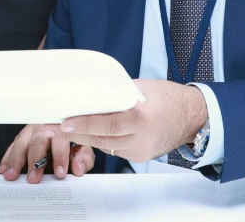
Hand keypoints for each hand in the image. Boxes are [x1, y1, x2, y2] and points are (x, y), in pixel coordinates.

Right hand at [0, 124, 93, 183]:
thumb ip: (83, 159)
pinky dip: (7, 158)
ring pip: (21, 143)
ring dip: (15, 160)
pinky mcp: (21, 138)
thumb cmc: (73, 142)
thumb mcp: (84, 149)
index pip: (61, 141)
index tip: (60, 173)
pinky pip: (12, 147)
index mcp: (62, 129)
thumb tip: (78, 168)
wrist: (65, 130)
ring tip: (11, 175)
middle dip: (34, 161)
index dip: (60, 157)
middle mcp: (45, 127)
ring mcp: (31, 131)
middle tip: (33, 178)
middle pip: (38, 142)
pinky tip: (3, 169)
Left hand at [59, 80, 207, 162]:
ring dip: (85, 137)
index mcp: (141, 117)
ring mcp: (140, 150)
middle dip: (74, 132)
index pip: (106, 124)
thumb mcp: (141, 88)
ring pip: (104, 145)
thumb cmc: (169, 97)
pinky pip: (113, 149)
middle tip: (51, 126)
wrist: (193, 116)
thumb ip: (116, 93)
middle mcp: (140, 138)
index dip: (84, 125)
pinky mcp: (139, 156)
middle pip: (101, 138)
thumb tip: (91, 93)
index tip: (64, 122)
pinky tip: (88, 132)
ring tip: (63, 127)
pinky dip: (101, 140)